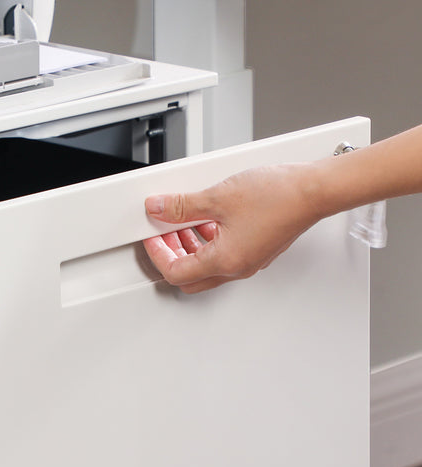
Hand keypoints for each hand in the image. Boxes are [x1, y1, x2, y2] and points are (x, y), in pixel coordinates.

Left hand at [143, 163, 322, 292]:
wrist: (315, 190)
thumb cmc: (279, 196)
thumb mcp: (218, 197)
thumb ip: (182, 206)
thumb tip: (158, 209)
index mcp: (224, 261)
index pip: (175, 272)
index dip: (157, 254)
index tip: (151, 236)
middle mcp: (237, 268)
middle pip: (189, 276)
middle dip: (171, 255)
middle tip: (162, 232)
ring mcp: (248, 261)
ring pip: (206, 267)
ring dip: (189, 248)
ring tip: (181, 221)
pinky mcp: (256, 251)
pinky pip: (223, 255)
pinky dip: (208, 241)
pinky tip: (206, 218)